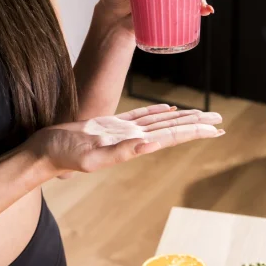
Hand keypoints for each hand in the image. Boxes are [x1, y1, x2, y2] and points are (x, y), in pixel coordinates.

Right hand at [27, 103, 224, 178]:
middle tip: (220, 120)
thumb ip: (120, 152)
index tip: (216, 129)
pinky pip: (140, 116)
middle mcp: (132, 139)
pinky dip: (156, 111)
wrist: (45, 151)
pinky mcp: (110, 125)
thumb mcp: (91, 155)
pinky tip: (168, 110)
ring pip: (159, 122)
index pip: (171, 137)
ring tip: (202, 114)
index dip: (194, 132)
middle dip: (196, 124)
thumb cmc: (63, 155)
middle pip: (171, 129)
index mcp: (132, 146)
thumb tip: (150, 145)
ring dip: (181, 117)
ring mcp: (122, 132)